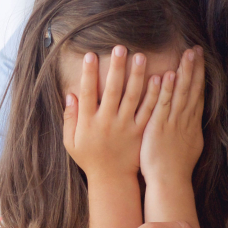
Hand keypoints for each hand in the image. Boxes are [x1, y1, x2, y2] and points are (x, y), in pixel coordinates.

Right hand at [63, 47, 159, 181]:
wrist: (111, 180)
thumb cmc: (89, 158)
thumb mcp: (71, 142)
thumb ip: (69, 118)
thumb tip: (70, 95)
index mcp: (88, 122)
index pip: (87, 93)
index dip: (88, 74)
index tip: (90, 55)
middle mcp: (107, 122)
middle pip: (112, 90)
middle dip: (116, 68)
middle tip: (120, 48)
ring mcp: (125, 127)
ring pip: (132, 97)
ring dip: (137, 76)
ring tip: (140, 56)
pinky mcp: (140, 132)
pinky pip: (148, 111)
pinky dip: (153, 95)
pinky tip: (158, 79)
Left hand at [140, 46, 204, 183]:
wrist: (169, 183)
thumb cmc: (175, 169)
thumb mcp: (189, 147)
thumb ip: (189, 131)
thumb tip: (193, 121)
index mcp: (192, 125)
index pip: (197, 95)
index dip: (199, 76)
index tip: (200, 59)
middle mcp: (186, 121)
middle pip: (193, 90)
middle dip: (195, 69)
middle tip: (196, 49)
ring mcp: (174, 124)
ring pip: (182, 94)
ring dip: (185, 73)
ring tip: (187, 54)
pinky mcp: (160, 128)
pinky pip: (164, 105)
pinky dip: (168, 90)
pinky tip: (169, 75)